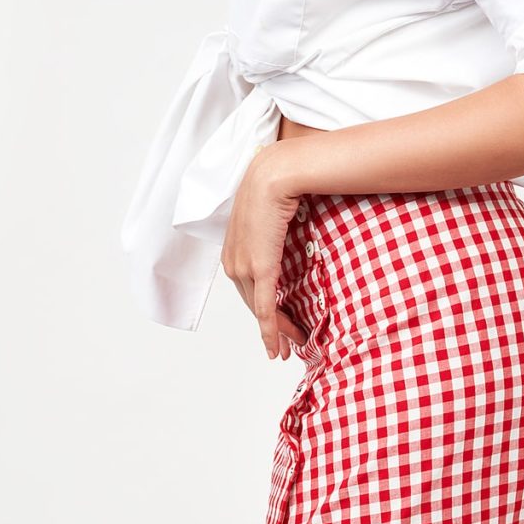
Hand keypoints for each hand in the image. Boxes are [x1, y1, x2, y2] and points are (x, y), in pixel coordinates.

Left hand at [220, 141, 308, 359]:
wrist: (274, 174)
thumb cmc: (277, 186)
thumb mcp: (270, 214)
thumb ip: (272, 231)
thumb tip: (286, 232)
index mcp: (233, 249)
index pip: (247, 289)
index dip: (261, 311)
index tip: (274, 328)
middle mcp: (233, 261)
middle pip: (252, 305)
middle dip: (270, 329)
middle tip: (285, 348)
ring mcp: (244, 266)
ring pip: (260, 310)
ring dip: (277, 333)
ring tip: (290, 349)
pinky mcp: (259, 268)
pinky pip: (265, 307)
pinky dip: (271, 330)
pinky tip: (278, 346)